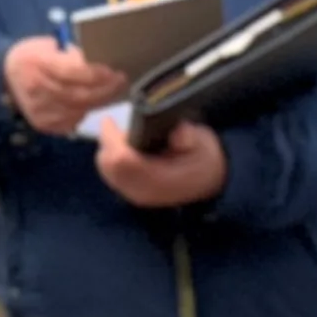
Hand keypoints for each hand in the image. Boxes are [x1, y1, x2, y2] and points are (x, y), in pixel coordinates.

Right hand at [5, 35, 127, 134]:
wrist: (6, 77)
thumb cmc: (32, 56)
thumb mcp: (48, 45)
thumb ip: (70, 54)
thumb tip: (97, 62)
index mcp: (37, 64)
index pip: (71, 72)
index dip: (95, 74)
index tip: (114, 72)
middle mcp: (37, 90)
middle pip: (78, 95)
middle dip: (104, 90)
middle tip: (121, 82)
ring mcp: (40, 111)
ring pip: (79, 110)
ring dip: (99, 101)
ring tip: (113, 91)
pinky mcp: (43, 124)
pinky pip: (73, 121)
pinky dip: (86, 111)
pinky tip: (94, 102)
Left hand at [92, 116, 229, 209]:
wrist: (211, 182)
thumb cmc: (205, 158)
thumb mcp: (202, 143)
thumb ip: (188, 137)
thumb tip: (178, 134)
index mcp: (158, 180)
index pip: (123, 161)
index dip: (112, 139)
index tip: (111, 120)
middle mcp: (143, 191)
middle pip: (109, 166)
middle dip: (107, 143)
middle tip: (114, 127)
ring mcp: (136, 195)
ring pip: (106, 171)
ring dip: (107, 151)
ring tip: (119, 137)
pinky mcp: (133, 194)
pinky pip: (111, 176)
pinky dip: (110, 159)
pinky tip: (121, 149)